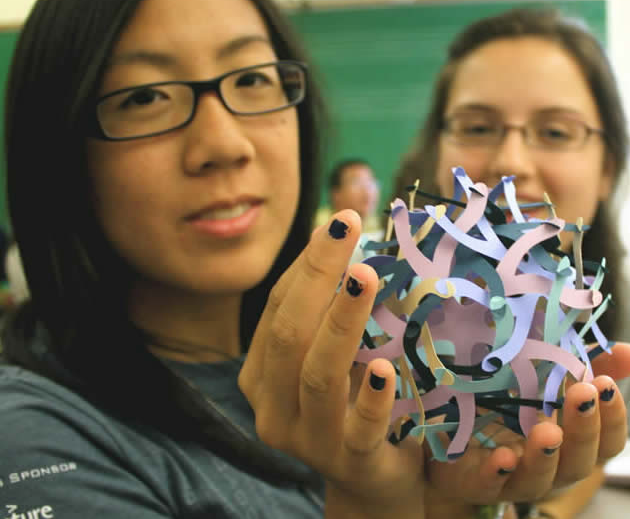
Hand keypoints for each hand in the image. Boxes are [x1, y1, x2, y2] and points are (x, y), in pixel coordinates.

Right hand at [239, 210, 424, 517]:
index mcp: (261, 374)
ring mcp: (307, 439)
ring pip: (316, 375)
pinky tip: (384, 366)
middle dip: (318, 275)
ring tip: (365, 275)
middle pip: (289, 333)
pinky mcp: (349, 463)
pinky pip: (358, 429)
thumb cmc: (349, 402)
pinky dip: (370, 397)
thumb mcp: (329, 355)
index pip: (278, 309)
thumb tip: (345, 239)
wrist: (371, 478)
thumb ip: (326, 310)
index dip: (306, 263)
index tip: (339, 220)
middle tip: (347, 227)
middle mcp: (272, 406)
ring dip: (341, 321)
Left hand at [425, 343, 629, 505]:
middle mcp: (549, 467)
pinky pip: (489, 484)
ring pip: (539, 479)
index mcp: (570, 446)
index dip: (613, 418)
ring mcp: (513, 478)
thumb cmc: (506, 412)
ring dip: (546, 455)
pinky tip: (502, 456)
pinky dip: (497, 472)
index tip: (606, 384)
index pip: (606, 442)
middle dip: (584, 428)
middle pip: (579, 461)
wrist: (449, 441)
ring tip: (548, 431)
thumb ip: (583, 369)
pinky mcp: (476, 482)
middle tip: (583, 394)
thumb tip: (626, 351)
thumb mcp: (543, 386)